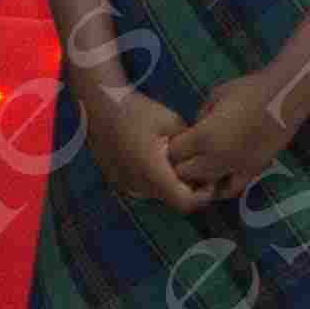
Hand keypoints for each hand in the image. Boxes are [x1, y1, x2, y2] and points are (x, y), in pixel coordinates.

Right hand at [81, 83, 211, 216]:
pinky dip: (153, 179)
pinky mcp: (117, 180)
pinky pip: (142, 187)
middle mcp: (139, 186)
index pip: (186, 203)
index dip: (203, 195)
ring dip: (169, 183)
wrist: (100, 106)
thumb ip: (190, 146)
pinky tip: (153, 157)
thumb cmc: (137, 111)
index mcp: (154, 174)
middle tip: (196, 166)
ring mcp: (125, 185)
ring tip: (173, 159)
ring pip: (157, 194)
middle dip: (187, 187)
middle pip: (172, 199)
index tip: (209, 179)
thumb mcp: (173, 123)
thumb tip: (203, 158)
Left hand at [161, 69, 301, 202]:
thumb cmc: (248, 90)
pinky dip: (222, 188)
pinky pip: (232, 190)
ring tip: (201, 167)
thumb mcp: (215, 96)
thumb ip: (200, 117)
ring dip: (199, 179)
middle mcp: (216, 157)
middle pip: (185, 173)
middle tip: (187, 155)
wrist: (284, 97)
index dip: (172, 147)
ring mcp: (235, 167)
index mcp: (204, 135)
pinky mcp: (252, 172)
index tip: (176, 142)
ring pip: (206, 185)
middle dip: (182, 165)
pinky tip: (220, 179)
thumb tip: (194, 130)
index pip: (174, 152)